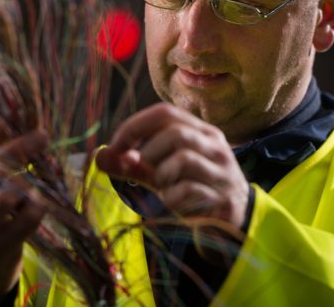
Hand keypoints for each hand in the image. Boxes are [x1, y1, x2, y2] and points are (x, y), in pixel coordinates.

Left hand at [96, 103, 249, 229]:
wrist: (234, 220)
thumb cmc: (194, 188)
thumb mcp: (162, 172)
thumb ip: (133, 165)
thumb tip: (99, 157)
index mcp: (201, 131)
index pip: (164, 113)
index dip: (134, 127)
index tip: (115, 148)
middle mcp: (215, 146)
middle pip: (175, 133)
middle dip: (147, 152)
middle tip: (141, 169)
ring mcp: (221, 172)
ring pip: (183, 159)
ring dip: (160, 175)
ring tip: (163, 186)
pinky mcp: (222, 198)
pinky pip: (187, 191)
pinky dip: (171, 198)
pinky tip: (174, 203)